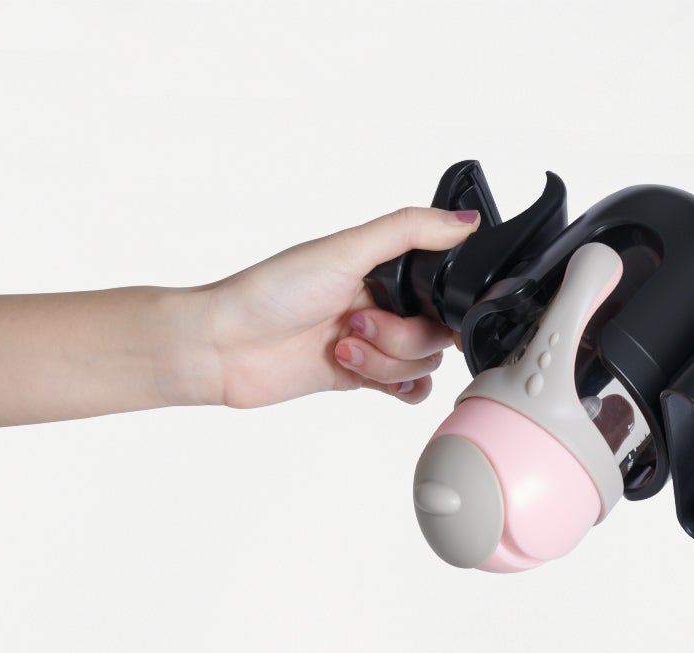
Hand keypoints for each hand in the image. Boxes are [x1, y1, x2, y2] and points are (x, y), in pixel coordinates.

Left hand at [192, 206, 481, 408]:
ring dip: (385, 361)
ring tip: (342, 347)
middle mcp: (382, 303)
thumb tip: (465, 221)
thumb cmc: (272, 291)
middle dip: (400, 337)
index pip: (442, 288)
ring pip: (424, 365)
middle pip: (437, 334)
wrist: (228, 346)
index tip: (429, 311)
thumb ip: (408, 231)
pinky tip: (363, 373)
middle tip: (357, 324)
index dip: (446, 305)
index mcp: (381, 267)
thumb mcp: (345, 250)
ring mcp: (376, 342)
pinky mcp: (366, 376)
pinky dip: (396, 386)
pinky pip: (412, 392)